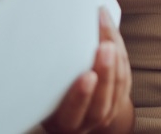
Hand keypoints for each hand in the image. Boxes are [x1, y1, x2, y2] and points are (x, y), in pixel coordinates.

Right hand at [41, 8, 132, 133]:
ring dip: (116, 58)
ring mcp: (107, 110)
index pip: (73, 112)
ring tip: (110, 37)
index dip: (82, 96)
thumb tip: (34, 50)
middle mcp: (87, 120)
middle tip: (105, 46)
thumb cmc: (52, 101)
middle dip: (105, 71)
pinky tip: (113, 37)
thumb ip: (49, 83)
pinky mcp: (120, 97)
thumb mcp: (45, 99)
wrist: (75, 112)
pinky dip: (121, 53)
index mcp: (64, 122)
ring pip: (118, 85)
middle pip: (102, 99)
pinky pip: (125, 75)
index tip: (87, 76)